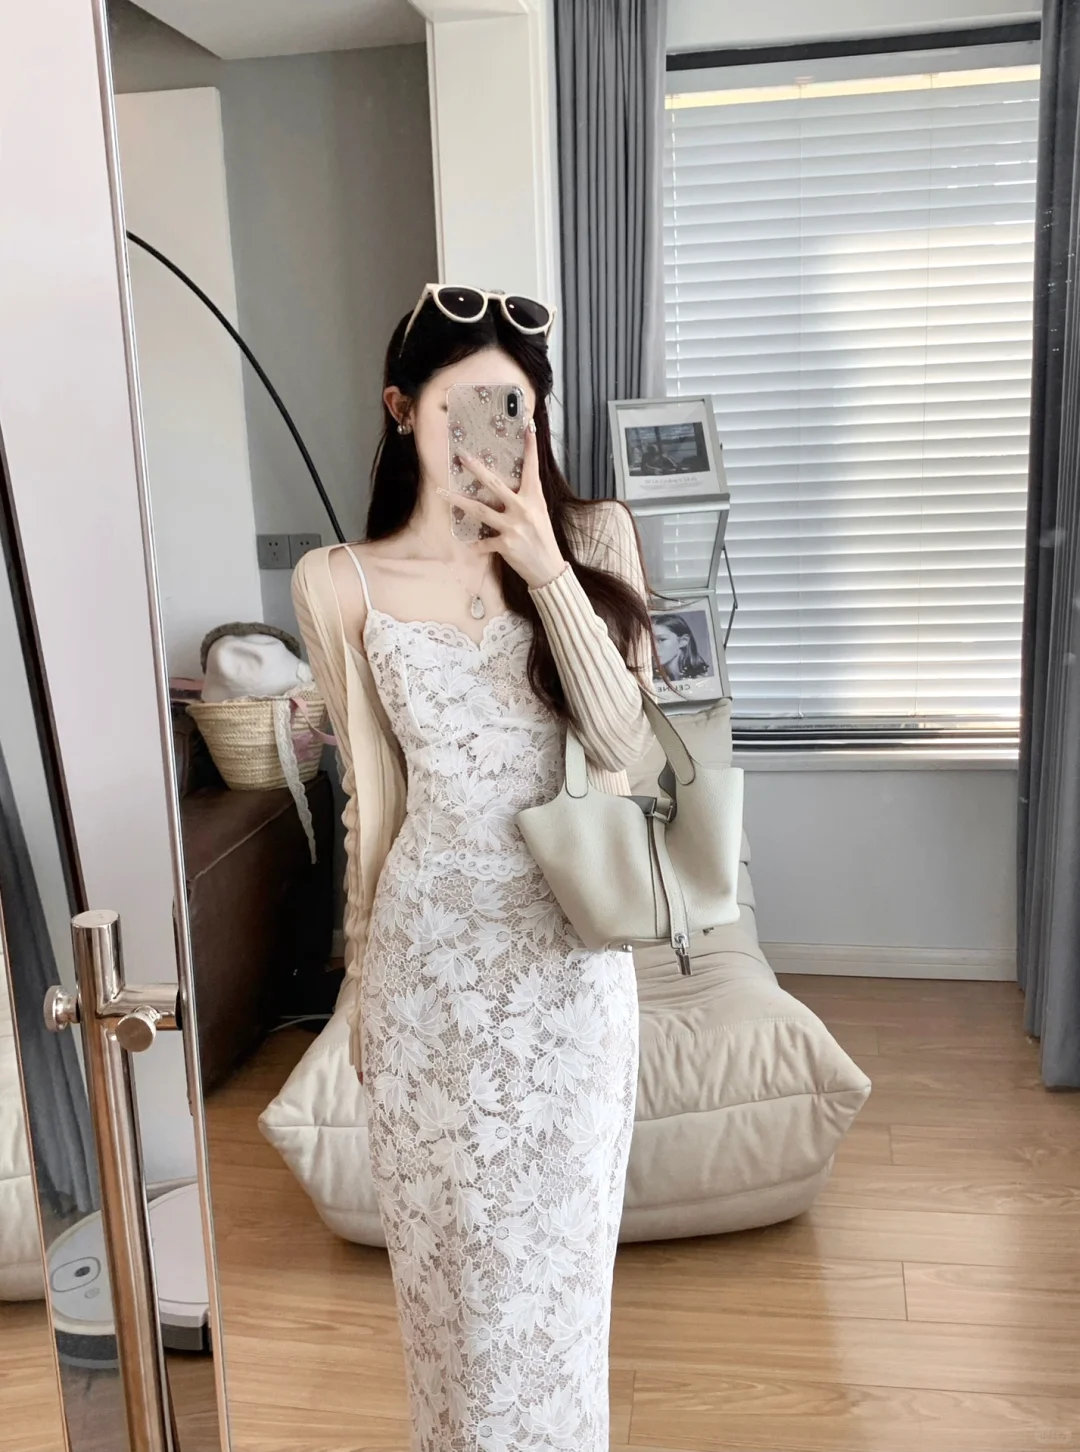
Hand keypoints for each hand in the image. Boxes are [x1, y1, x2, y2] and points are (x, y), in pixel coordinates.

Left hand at [439, 425, 566, 589]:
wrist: (548, 568)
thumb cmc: (543, 538)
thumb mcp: (540, 513)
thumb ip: (527, 498)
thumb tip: (512, 483)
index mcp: (535, 499)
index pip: (532, 469)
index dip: (530, 448)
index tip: (527, 428)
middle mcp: (523, 509)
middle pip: (495, 485)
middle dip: (476, 469)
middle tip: (462, 457)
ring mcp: (513, 527)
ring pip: (480, 510)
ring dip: (459, 501)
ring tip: (443, 492)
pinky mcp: (505, 545)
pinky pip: (484, 542)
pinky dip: (477, 545)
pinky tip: (470, 546)